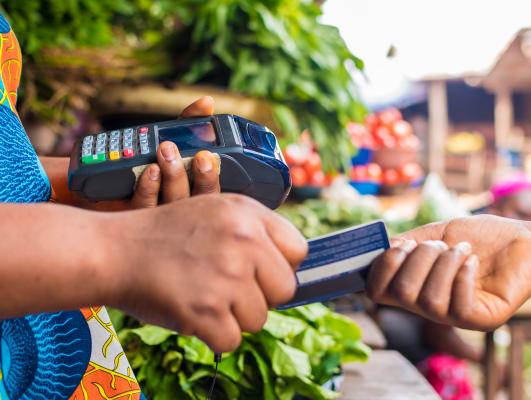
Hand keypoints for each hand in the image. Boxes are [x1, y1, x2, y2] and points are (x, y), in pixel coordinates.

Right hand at [108, 194, 307, 351]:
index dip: (279, 266)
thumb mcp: (217, 210)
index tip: (258, 271)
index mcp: (249, 214)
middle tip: (228, 287)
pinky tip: (194, 313)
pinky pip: (233, 340)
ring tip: (204, 294)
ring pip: (259, 318)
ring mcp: (225, 276)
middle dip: (260, 295)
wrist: (116, 251)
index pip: (298, 251)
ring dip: (234, 316)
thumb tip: (294, 266)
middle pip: (285, 289)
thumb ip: (257, 232)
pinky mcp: (206, 311)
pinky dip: (213, 335)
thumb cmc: (168, 235)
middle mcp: (243, 241)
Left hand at [130, 96, 219, 207]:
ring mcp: (161, 213)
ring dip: (175, 175)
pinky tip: (150, 169)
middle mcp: (184, 206)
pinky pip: (145, 204)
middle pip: (201, 200)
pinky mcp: (136, 213)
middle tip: (200, 156)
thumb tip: (207, 102)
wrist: (105, 181)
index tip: (211, 156)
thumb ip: (190, 123)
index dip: (216, 176)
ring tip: (167, 150)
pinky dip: (149, 186)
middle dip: (203, 177)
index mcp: (198, 190)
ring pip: (175, 202)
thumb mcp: (170, 140)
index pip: (216, 189)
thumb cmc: (148, 161)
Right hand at [367, 215, 530, 330]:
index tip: (402, 244)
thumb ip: (408, 243)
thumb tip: (382, 248)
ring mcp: (455, 316)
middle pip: (400, 294)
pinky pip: (458, 307)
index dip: (381, 267)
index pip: (377, 292)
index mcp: (414, 287)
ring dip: (444, 265)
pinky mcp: (482, 320)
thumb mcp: (436, 233)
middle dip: (418, 259)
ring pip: (428, 301)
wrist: (524, 239)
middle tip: (441, 244)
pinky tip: (473, 261)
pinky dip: (462, 276)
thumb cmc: (480, 237)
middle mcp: (429, 307)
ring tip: (461, 250)